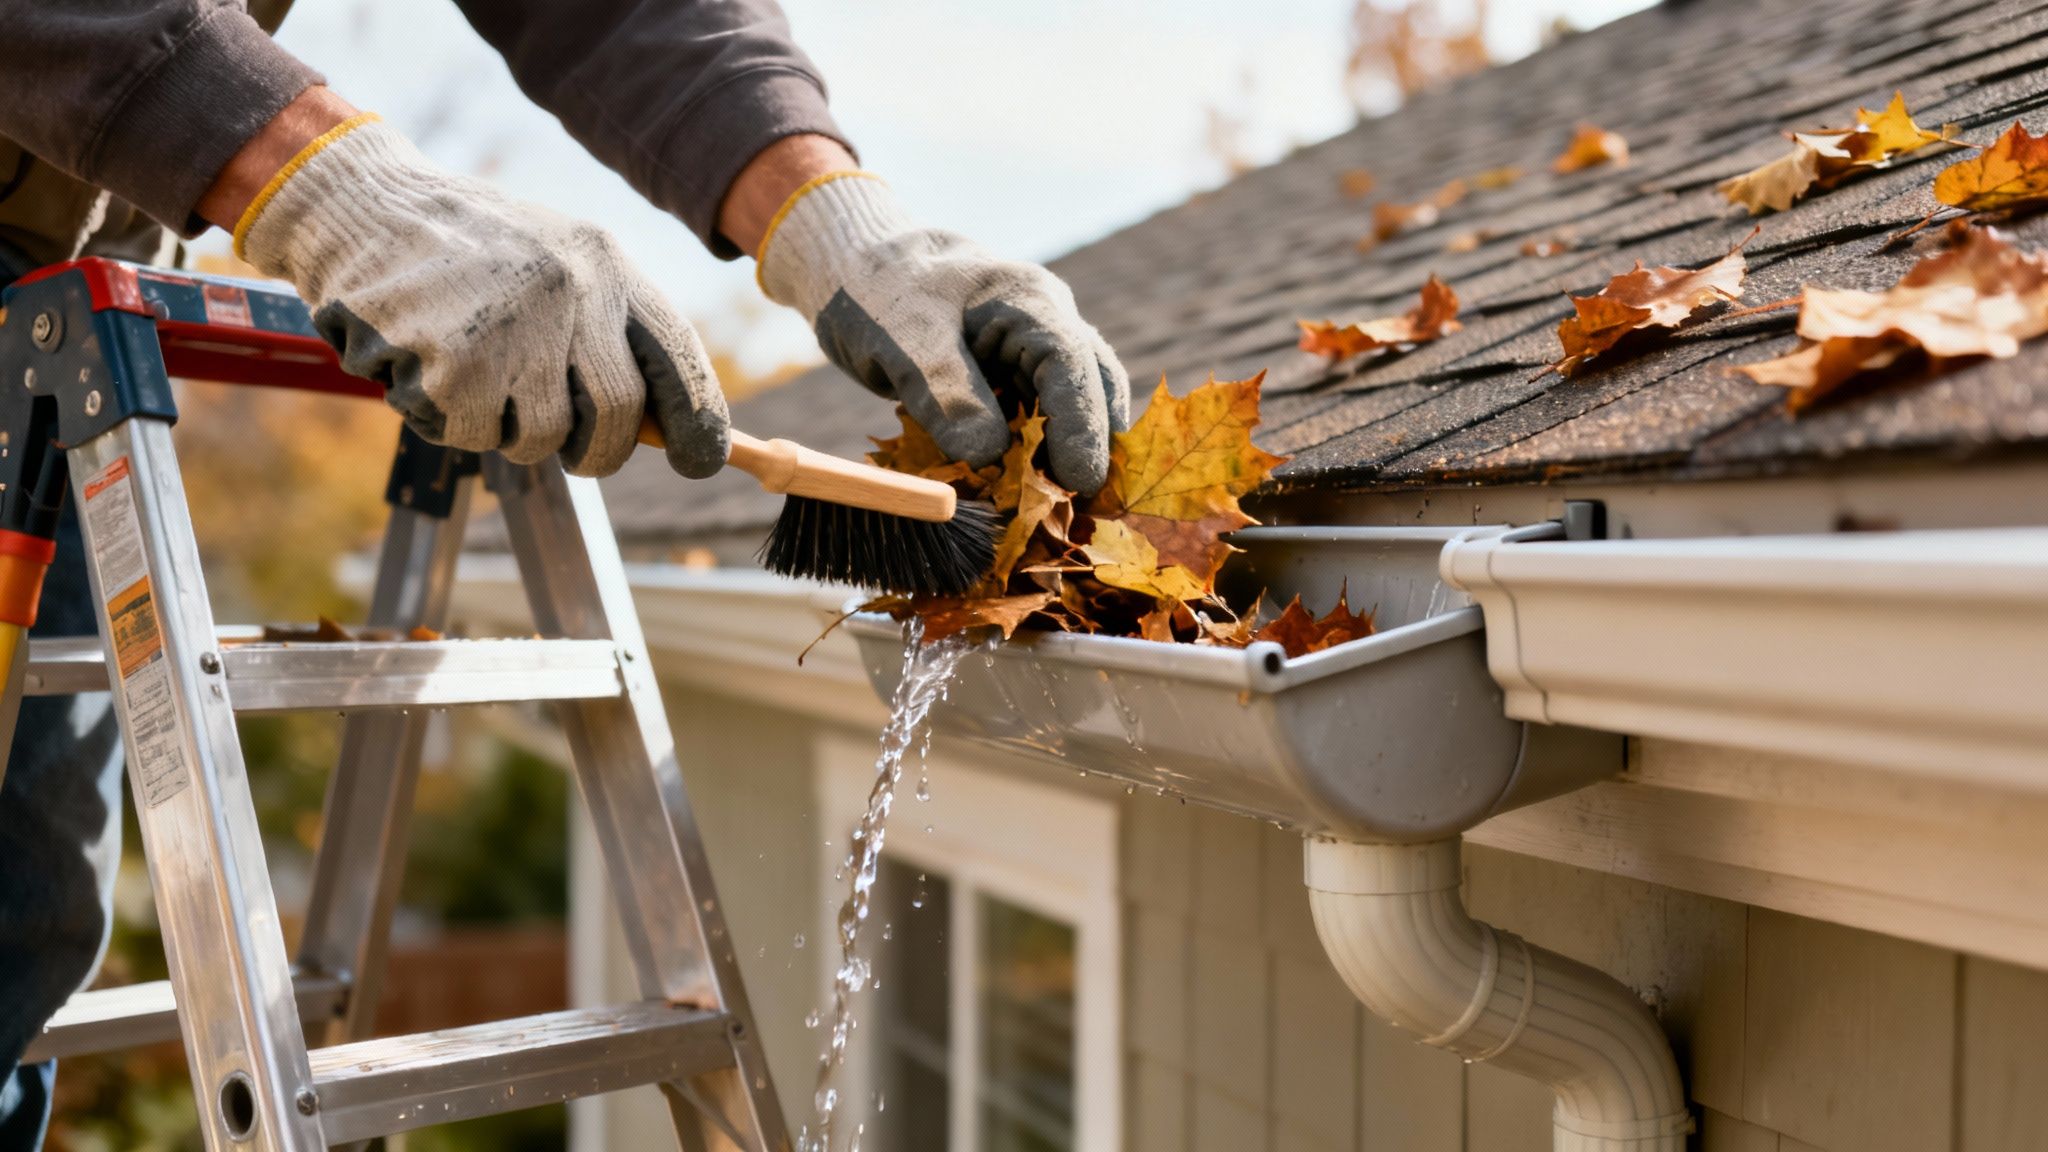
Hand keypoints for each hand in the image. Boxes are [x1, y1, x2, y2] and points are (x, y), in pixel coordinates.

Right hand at [235, 116, 727, 478]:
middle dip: (600, 451)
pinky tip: (429, 368)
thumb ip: (606, 325)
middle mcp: (568, 293)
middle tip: (579, 455)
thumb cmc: (465, 246)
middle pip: (617, 414)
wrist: (360, 206)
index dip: (696, 417)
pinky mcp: (453, 368)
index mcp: (602, 262)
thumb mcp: (554, 257)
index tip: (700, 459)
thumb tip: (656, 422)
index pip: (673, 354)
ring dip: (511, 430)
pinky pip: (474, 435)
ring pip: (543, 437)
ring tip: (474, 375)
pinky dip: (452, 420)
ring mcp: (511, 332)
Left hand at [755, 172, 1128, 493]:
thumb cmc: (878, 292)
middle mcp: (1046, 325)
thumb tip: (988, 457)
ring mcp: (1032, 353)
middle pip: (1092, 389)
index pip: (1073, 365)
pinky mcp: (1012, 380)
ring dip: (1064, 458)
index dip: (1082, 427)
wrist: (855, 272)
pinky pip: (1036, 422)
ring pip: (1070, 410)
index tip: (1080, 483)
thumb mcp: (904, 341)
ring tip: (1054, 513)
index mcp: (1029, 300)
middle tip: (1081, 510)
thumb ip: (947, 395)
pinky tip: (1019, 496)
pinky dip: (1032, 458)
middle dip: (1091, 449)